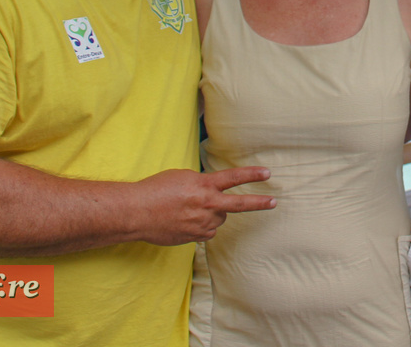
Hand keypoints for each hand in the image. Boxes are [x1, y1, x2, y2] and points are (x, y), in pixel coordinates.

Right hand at [135, 166, 275, 244]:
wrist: (136, 212)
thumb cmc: (156, 190)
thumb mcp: (182, 177)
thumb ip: (202, 184)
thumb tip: (214, 192)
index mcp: (202, 185)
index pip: (233, 177)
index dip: (252, 174)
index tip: (267, 173)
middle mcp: (206, 204)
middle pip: (239, 204)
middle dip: (259, 203)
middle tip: (274, 202)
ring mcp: (201, 222)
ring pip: (219, 219)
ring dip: (213, 214)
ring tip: (190, 209)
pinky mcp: (195, 237)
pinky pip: (208, 232)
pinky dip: (202, 227)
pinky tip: (186, 222)